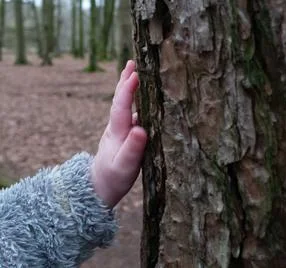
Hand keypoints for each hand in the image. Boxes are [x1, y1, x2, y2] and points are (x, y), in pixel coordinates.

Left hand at [91, 60, 146, 207]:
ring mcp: (119, 131)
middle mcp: (116, 128)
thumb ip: (132, 149)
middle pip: (119, 100)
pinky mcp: (123, 137)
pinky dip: (135, 102)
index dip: (128, 89)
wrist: (98, 190)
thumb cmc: (113, 179)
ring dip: (130, 89)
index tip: (135, 73)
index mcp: (117, 132)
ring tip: (137, 74)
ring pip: (125, 105)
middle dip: (125, 81)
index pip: (121, 106)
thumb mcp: (124, 167)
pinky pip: (130, 114)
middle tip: (132, 62)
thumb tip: (141, 129)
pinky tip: (143, 100)